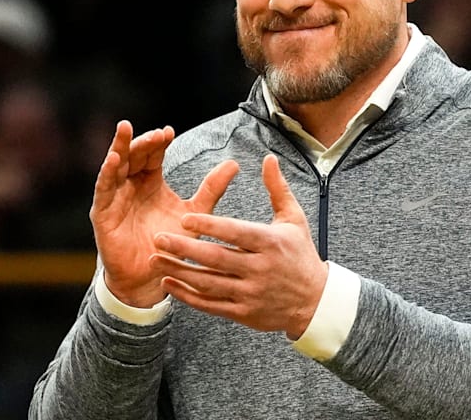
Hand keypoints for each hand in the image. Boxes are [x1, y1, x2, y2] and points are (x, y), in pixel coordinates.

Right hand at [91, 120, 238, 307]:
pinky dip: (107, 172)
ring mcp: (115, 197)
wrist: (152, 277)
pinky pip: (103, 189)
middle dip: (143, 141)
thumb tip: (234, 163)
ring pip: (115, 165)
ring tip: (125, 129)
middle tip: (157, 134)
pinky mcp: (103, 213)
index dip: (159, 142)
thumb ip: (212, 189)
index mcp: (151, 182)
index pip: (153, 154)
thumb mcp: (195, 213)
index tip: (169, 132)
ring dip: (121, 147)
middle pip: (134, 155)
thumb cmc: (171, 244)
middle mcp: (132, 185)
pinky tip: (113, 159)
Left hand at [150, 155, 327, 338]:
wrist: (315, 301)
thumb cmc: (300, 254)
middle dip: (184, 248)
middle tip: (158, 238)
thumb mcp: (293, 218)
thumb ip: (277, 188)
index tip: (184, 218)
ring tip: (155, 260)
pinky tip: (169, 284)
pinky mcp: (243, 313)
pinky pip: (210, 305)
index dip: (209, 226)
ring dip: (179, 272)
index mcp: (270, 243)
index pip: (235, 233)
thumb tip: (268, 158)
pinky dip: (187, 296)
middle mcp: (259, 269)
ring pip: (208, 283)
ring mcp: (250, 294)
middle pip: (215, 258)